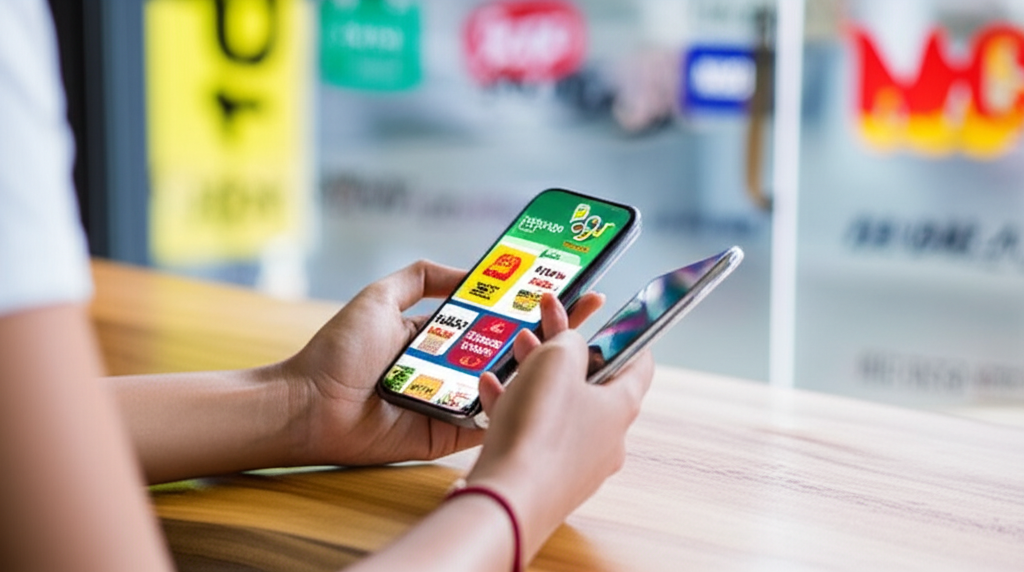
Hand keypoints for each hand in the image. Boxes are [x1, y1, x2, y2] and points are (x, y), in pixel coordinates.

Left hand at [281, 260, 604, 466]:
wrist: (310, 405)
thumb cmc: (339, 351)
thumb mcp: (380, 297)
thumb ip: (421, 276)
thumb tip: (470, 270)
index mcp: (441, 336)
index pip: (494, 316)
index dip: (528, 302)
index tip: (564, 285)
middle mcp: (453, 368)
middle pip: (509, 348)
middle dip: (550, 329)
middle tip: (590, 309)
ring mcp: (454, 402)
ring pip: (506, 384)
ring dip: (540, 367)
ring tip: (578, 344)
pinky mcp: (449, 435)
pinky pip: (488, 421)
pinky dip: (515, 408)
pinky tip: (548, 389)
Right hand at [467, 294, 654, 559]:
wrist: (507, 498)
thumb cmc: (539, 427)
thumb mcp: (556, 360)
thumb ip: (569, 341)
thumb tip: (571, 345)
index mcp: (621, 407)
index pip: (639, 365)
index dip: (626, 337)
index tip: (611, 320)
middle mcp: (607, 438)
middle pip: (589, 383)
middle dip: (562, 350)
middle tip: (540, 324)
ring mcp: (577, 462)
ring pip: (558, 407)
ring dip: (535, 375)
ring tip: (513, 351)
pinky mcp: (546, 477)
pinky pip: (535, 434)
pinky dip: (516, 408)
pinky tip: (491, 389)